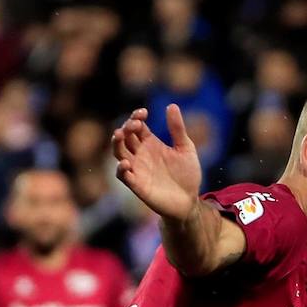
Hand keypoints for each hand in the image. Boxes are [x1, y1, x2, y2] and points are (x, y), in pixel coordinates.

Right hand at [112, 105, 201, 222]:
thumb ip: (178, 129)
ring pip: (118, 152)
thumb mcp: (186, 149)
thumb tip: (172, 105)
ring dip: (116, 143)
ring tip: (119, 134)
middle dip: (127, 127)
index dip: (136, 117)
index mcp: (150, 143)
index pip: (136, 125)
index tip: (143, 113)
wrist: (190, 201)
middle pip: (125, 136)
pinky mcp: (137, 185)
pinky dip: (121, 169)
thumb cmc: (187, 175)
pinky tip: (126, 163)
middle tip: (135, 124)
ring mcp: (137, 169)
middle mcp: (140, 154)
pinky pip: (123, 175)